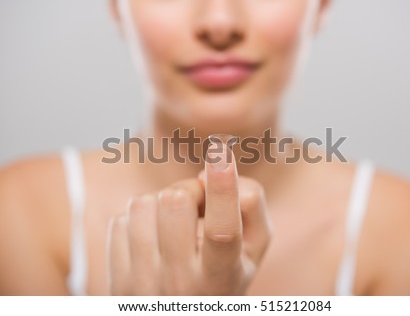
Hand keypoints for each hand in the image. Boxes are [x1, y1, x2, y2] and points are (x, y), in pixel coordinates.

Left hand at [107, 144, 272, 294]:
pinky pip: (122, 219)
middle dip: (190, 191)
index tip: (221, 151)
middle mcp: (181, 283)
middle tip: (198, 207)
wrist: (179, 315)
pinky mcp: (116, 277)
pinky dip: (141, 221)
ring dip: (162, 204)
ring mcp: (143, 282)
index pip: (222, 231)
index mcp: (221, 278)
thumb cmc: (223, 275)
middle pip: (175, 201)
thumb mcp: (252, 250)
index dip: (223, 189)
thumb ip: (251, 206)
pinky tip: (153, 240)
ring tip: (174, 226)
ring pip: (144, 203)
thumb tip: (211, 172)